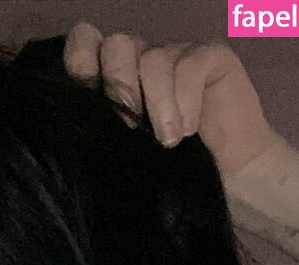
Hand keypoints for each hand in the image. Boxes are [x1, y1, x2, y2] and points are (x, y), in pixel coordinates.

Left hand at [62, 22, 280, 177]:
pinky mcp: (211, 58)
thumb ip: (98, 134)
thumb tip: (72, 128)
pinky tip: (188, 130)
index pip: (85, 44)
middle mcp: (140, 62)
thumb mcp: (122, 156)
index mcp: (111, 79)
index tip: (86, 97)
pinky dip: (185, 100)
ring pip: (153, 58)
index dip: (80, 59)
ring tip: (167, 142)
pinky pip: (190, 64)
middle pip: (117, 45)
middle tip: (130, 128)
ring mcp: (176, 56)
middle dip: (118, 86)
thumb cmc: (166, 174)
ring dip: (157, 105)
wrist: (227, 185)